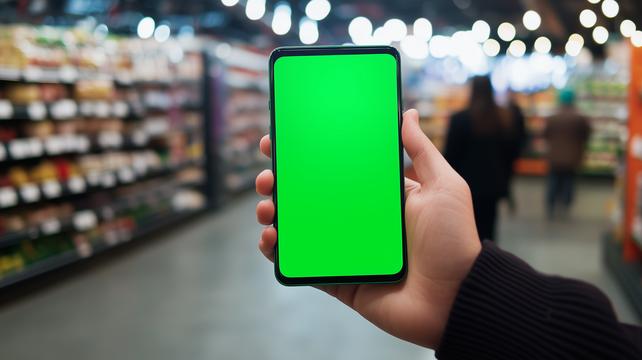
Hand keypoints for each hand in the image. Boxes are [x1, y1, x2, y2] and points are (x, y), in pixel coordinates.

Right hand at [256, 109, 481, 348]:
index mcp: (378, 196)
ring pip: (300, 229)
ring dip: (275, 215)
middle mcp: (358, 220)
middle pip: (310, 197)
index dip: (308, 156)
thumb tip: (406, 113)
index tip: (281, 141)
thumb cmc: (453, 239)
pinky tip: (271, 239)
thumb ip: (420, 150)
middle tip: (267, 178)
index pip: (336, 170)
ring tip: (266, 208)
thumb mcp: (442, 185)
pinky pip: (303, 264)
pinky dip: (281, 253)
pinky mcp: (340, 278)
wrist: (456, 296)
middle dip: (282, 184)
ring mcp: (346, 249)